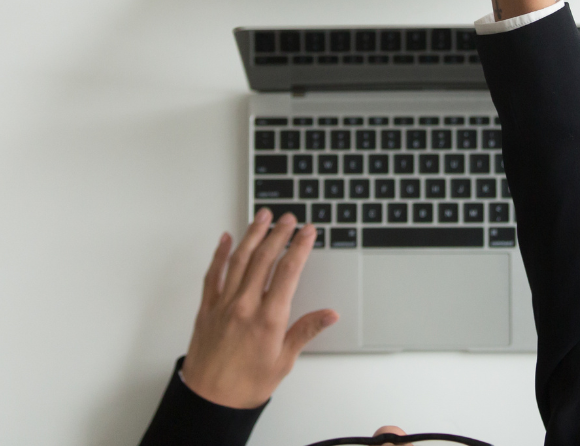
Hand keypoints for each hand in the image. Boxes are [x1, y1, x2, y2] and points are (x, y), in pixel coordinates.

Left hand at [182, 209, 337, 408]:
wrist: (209, 403)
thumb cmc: (246, 386)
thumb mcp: (284, 361)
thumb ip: (306, 331)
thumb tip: (330, 314)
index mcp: (268, 319)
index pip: (288, 272)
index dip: (300, 247)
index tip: (308, 231)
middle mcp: (245, 306)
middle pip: (264, 258)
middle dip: (279, 234)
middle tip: (289, 218)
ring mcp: (223, 304)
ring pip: (239, 260)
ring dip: (252, 234)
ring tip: (263, 216)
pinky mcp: (207, 308)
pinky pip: (213, 274)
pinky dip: (220, 254)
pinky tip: (226, 239)